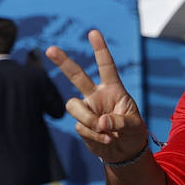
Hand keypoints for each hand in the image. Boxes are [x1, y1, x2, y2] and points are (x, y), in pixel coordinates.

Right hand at [45, 29, 147, 163]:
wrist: (125, 152)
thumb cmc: (133, 132)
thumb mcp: (134, 125)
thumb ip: (120, 121)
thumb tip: (101, 122)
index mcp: (113, 88)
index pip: (105, 65)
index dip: (100, 49)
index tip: (93, 32)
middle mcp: (96, 95)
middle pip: (76, 75)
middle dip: (63, 62)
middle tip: (50, 49)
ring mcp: (87, 110)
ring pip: (73, 106)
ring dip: (87, 118)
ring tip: (104, 130)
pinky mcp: (81, 125)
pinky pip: (81, 127)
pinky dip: (94, 135)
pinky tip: (106, 140)